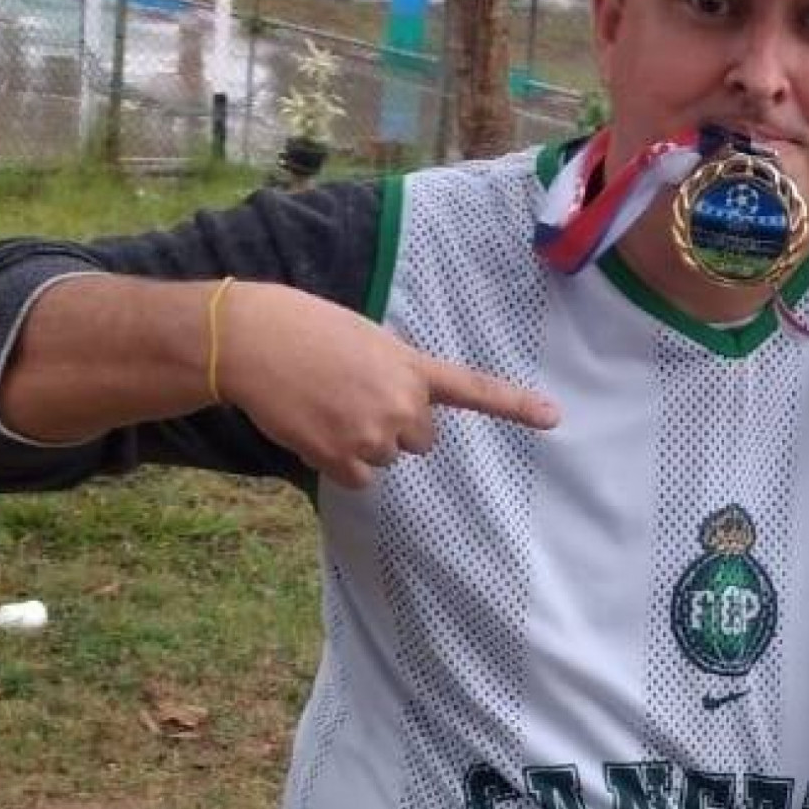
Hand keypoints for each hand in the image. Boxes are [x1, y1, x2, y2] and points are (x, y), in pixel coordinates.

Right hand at [217, 282, 559, 488]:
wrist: (256, 341)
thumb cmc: (304, 329)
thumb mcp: (366, 339)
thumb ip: (394, 372)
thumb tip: (397, 411)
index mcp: (411, 368)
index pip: (473, 390)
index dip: (515, 406)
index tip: (553, 418)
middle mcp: (402, 405)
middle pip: (421, 441)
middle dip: (395, 428)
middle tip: (355, 399)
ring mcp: (374, 435)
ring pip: (386, 460)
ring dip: (363, 444)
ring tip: (326, 407)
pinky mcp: (343, 459)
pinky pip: (359, 479)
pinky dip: (339, 463)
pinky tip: (315, 429)